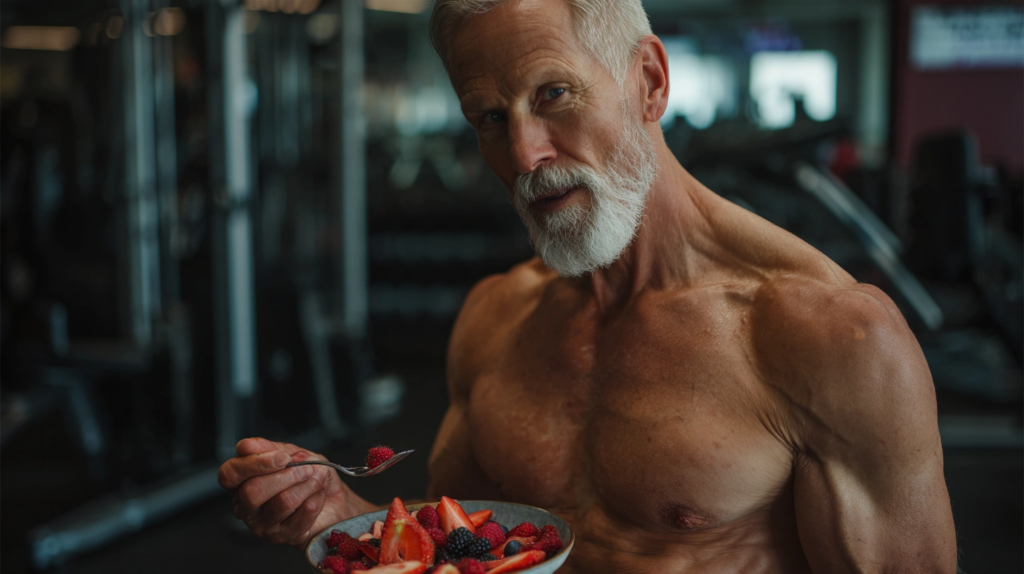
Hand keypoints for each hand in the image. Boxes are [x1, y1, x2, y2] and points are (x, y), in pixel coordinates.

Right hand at [218, 438, 373, 545]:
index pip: (230, 474)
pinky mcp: (286, 536)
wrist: (333, 500)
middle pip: (252, 492)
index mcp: (240, 484)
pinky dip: (318, 496)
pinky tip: (322, 490)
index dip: (255, 463)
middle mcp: (246, 508)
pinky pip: (304, 512)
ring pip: (282, 502)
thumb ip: (269, 448)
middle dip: (285, 475)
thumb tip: (247, 445)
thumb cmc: (308, 476)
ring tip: (320, 475)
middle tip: (306, 468)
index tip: (283, 457)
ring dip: (307, 484)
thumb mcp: (291, 454)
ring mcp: (264, 525)